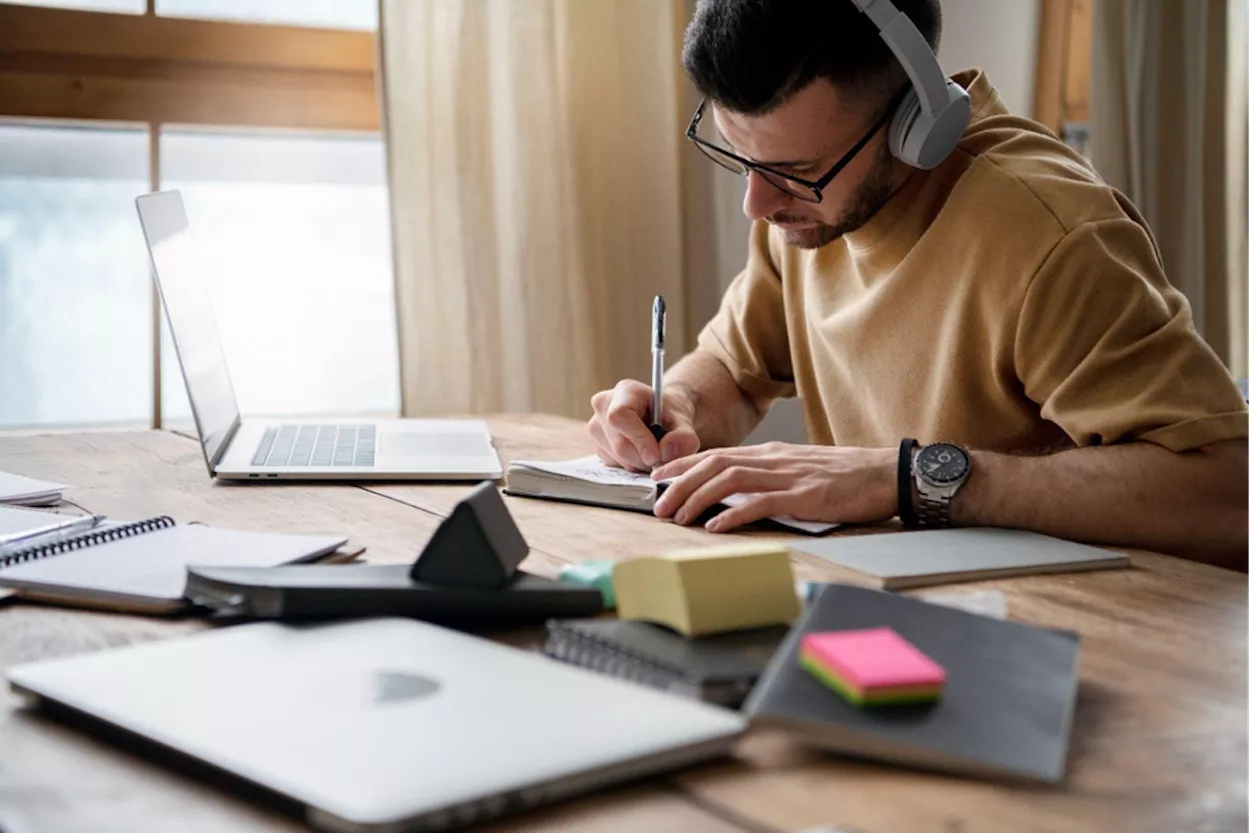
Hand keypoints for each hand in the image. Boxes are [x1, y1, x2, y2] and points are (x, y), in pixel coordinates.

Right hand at [588, 380, 700, 470]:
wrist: (661, 418)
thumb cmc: (670, 415)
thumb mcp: (683, 422)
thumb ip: (683, 437)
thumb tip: (666, 452)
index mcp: (625, 391)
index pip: (620, 416)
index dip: (637, 439)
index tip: (655, 456)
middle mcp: (603, 404)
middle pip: (618, 443)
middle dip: (642, 458)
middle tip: (660, 461)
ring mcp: (595, 424)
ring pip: (614, 456)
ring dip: (637, 463)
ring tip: (652, 454)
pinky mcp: (596, 443)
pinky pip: (611, 463)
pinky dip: (629, 465)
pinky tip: (639, 454)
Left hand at [651, 442, 896, 531]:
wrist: (886, 473)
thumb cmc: (846, 476)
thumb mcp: (799, 469)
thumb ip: (769, 476)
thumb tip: (738, 490)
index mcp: (771, 454)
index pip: (717, 454)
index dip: (683, 465)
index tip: (658, 478)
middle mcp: (774, 460)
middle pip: (714, 465)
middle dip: (680, 484)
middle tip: (658, 505)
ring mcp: (788, 476)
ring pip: (729, 480)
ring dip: (698, 498)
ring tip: (678, 516)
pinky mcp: (804, 496)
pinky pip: (760, 502)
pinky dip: (733, 514)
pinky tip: (715, 526)